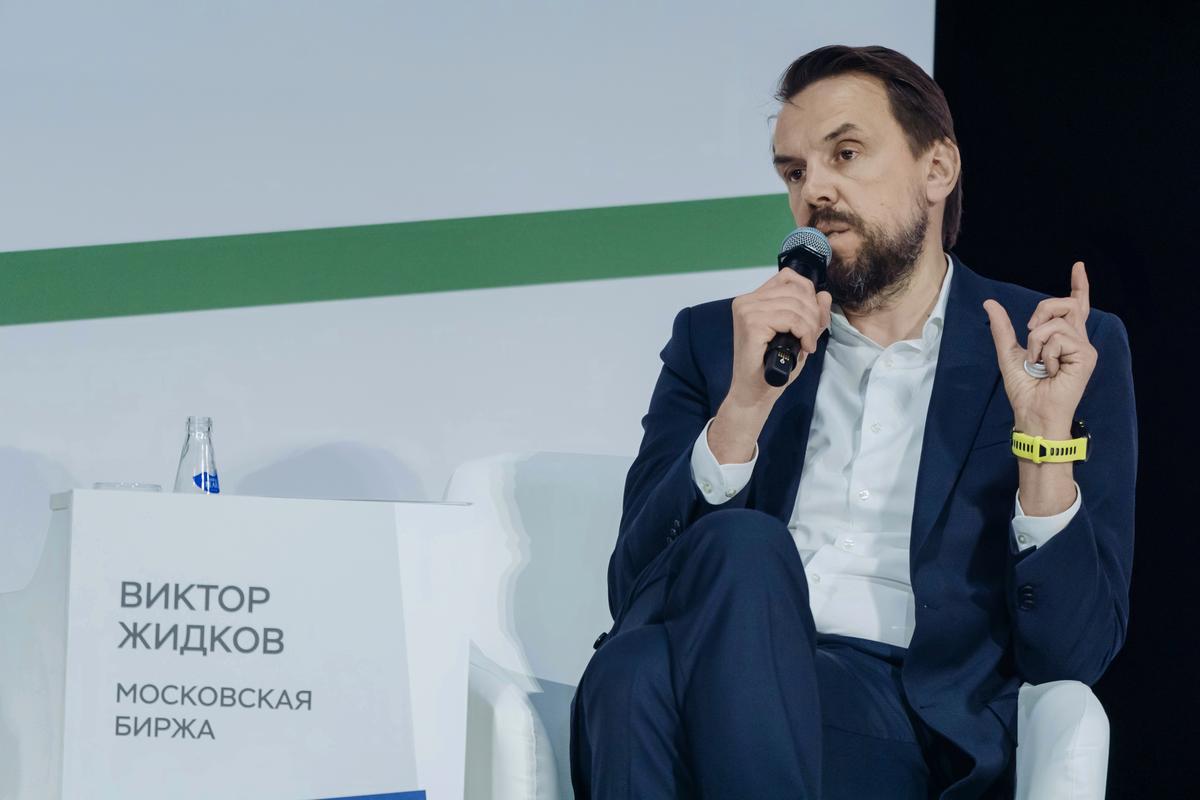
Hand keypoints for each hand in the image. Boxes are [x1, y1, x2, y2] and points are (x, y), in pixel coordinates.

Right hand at [727, 269, 832, 407]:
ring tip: (808, 343)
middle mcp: (746, 301)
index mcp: (753, 299)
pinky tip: (804, 347)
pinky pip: (791, 319)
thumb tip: (824, 294)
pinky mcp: (751, 324)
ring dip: (810, 326)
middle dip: (814, 314)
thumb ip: (811, 313)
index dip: (808, 293)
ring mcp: (747, 311)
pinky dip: (805, 333)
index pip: (788, 277)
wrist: (754, 393)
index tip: (813, 319)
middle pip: (796, 291)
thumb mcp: (798, 334)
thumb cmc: (772, 366)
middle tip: (813, 337)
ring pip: (796, 305)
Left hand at [982, 261, 1096, 436]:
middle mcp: (1077, 339)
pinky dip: (1045, 352)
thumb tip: (990, 303)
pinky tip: (1050, 369)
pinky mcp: (1086, 356)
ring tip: (1039, 363)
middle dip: (1042, 310)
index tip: (1078, 265)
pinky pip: (1059, 337)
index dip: (1080, 284)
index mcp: (1063, 338)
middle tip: (1029, 332)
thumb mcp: (1009, 352)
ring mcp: (1084, 348)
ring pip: (1056, 322)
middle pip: (1065, 303)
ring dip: (1037, 341)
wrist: (1031, 411)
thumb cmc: (1025, 388)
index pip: (1075, 306)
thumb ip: (1003, 328)